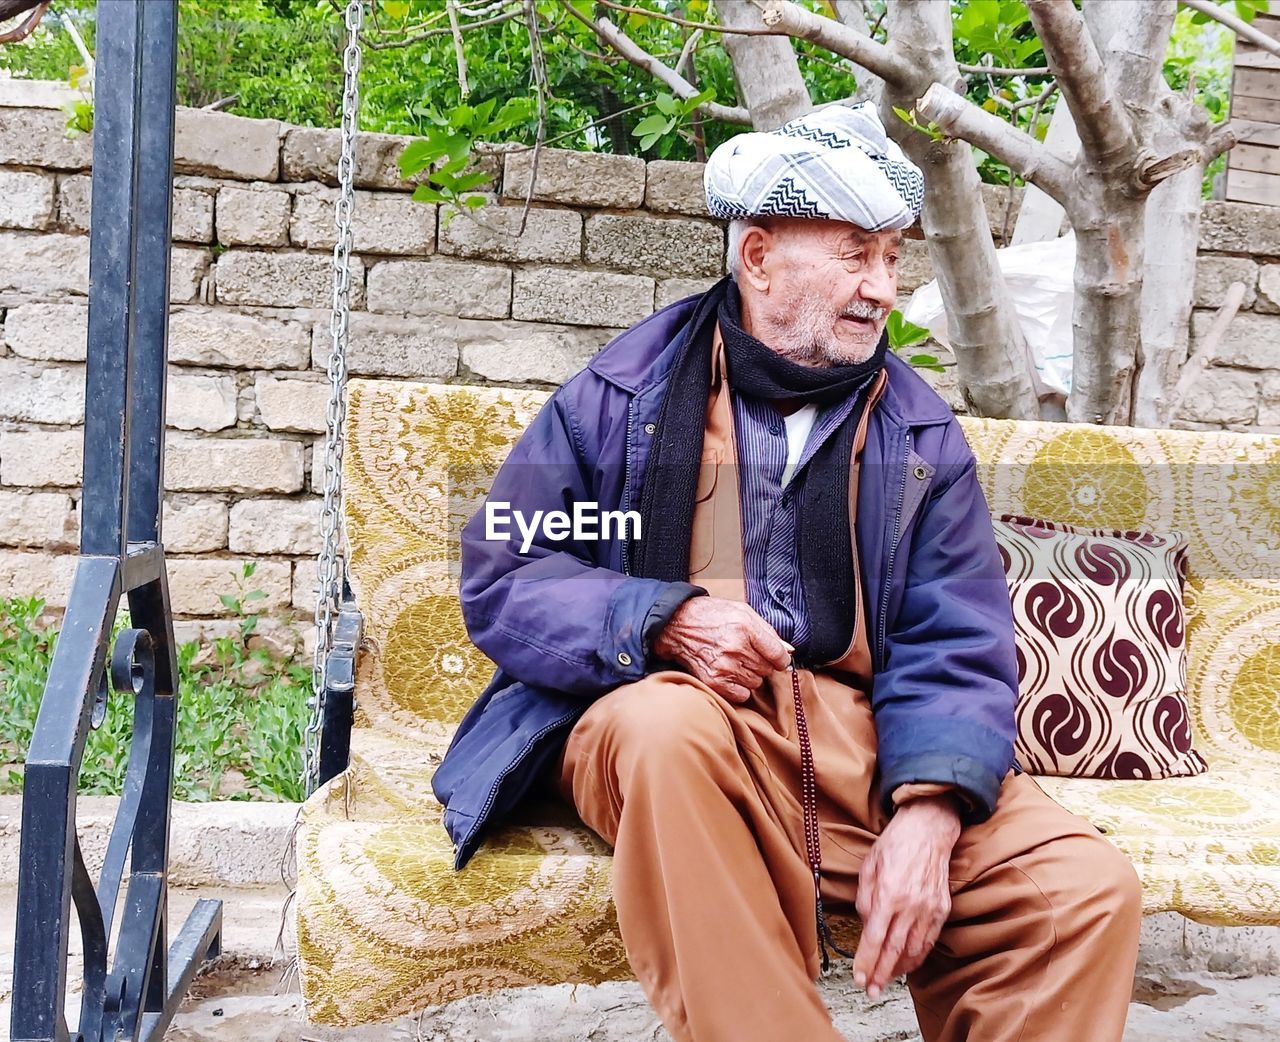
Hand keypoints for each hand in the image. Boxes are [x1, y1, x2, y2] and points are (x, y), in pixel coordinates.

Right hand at [652, 596, 792, 703]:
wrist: (678, 625)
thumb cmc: (712, 616)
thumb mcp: (743, 612)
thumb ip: (768, 632)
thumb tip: (788, 651)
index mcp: (745, 628)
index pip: (778, 655)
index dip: (780, 659)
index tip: (776, 658)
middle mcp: (736, 648)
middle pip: (767, 670)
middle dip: (760, 663)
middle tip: (745, 653)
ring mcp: (724, 667)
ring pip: (756, 683)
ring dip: (749, 675)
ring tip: (734, 661)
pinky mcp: (714, 682)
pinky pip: (742, 695)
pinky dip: (738, 688)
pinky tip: (728, 673)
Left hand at [853, 795, 960, 999]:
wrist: (929, 829)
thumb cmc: (895, 844)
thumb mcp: (869, 865)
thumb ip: (865, 897)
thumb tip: (865, 925)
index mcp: (889, 893)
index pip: (875, 937)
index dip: (866, 961)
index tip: (859, 978)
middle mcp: (911, 904)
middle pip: (894, 950)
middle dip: (881, 974)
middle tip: (870, 991)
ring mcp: (929, 908)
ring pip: (913, 950)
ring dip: (899, 969)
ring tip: (885, 980)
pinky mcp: (941, 909)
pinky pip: (929, 941)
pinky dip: (917, 956)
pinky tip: (906, 964)